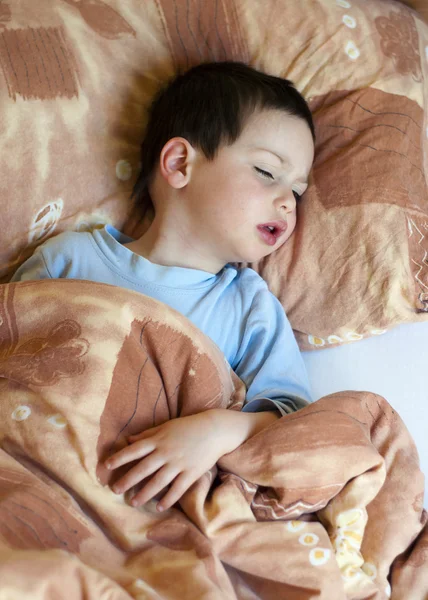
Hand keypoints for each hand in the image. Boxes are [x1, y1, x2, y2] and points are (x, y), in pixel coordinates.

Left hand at [105, 411, 239, 510]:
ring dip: (144, 493)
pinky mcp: (191, 472)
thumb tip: (128, 440)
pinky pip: (177, 488)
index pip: (135, 450)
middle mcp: (166, 452)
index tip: (107, 465)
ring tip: (133, 502)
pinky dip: (168, 498)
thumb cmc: (188, 427)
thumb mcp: (166, 426)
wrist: (214, 430)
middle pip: (143, 468)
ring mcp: (179, 463)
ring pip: (158, 481)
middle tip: (114, 490)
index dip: (121, 457)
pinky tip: (159, 506)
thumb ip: (147, 434)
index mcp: (159, 440)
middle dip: (128, 480)